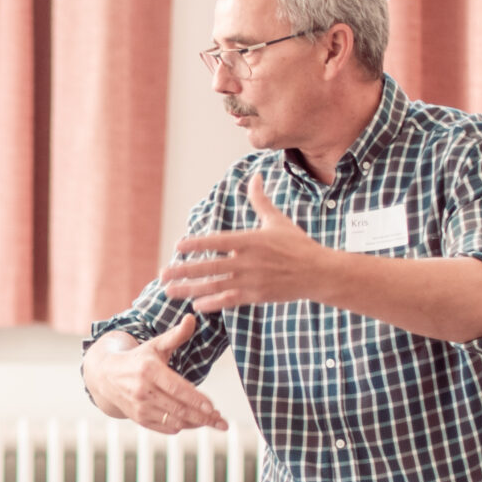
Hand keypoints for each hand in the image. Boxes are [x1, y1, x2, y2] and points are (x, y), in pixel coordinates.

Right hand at [81, 315, 227, 434]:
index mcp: (149, 370)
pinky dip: (180, 427)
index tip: (214, 408)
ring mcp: (139, 406)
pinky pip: (163, 427)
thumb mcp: (156, 344)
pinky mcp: (137, 418)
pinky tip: (194, 423)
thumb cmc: (138, 358)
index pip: (178, 388)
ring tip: (212, 422)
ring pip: (173, 421)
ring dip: (195, 424)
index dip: (197, 400)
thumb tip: (192, 318)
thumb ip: (176, 334)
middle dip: (204, 417)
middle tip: (222, 422)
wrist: (106, 375)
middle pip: (179, 408)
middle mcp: (142, 390)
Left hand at [158, 175, 332, 312]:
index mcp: (250, 240)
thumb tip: (255, 176)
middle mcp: (248, 261)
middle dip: (183, 270)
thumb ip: (260, 200)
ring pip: (215, 286)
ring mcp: (252, 280)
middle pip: (209, 266)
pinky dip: (212, 303)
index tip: (177, 246)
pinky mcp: (257, 296)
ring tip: (169, 291)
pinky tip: (196, 304)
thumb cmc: (297, 245)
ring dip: (190, 289)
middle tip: (162, 273)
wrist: (319, 273)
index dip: (196, 244)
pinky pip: (230, 300)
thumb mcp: (277, 221)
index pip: (217, 241)